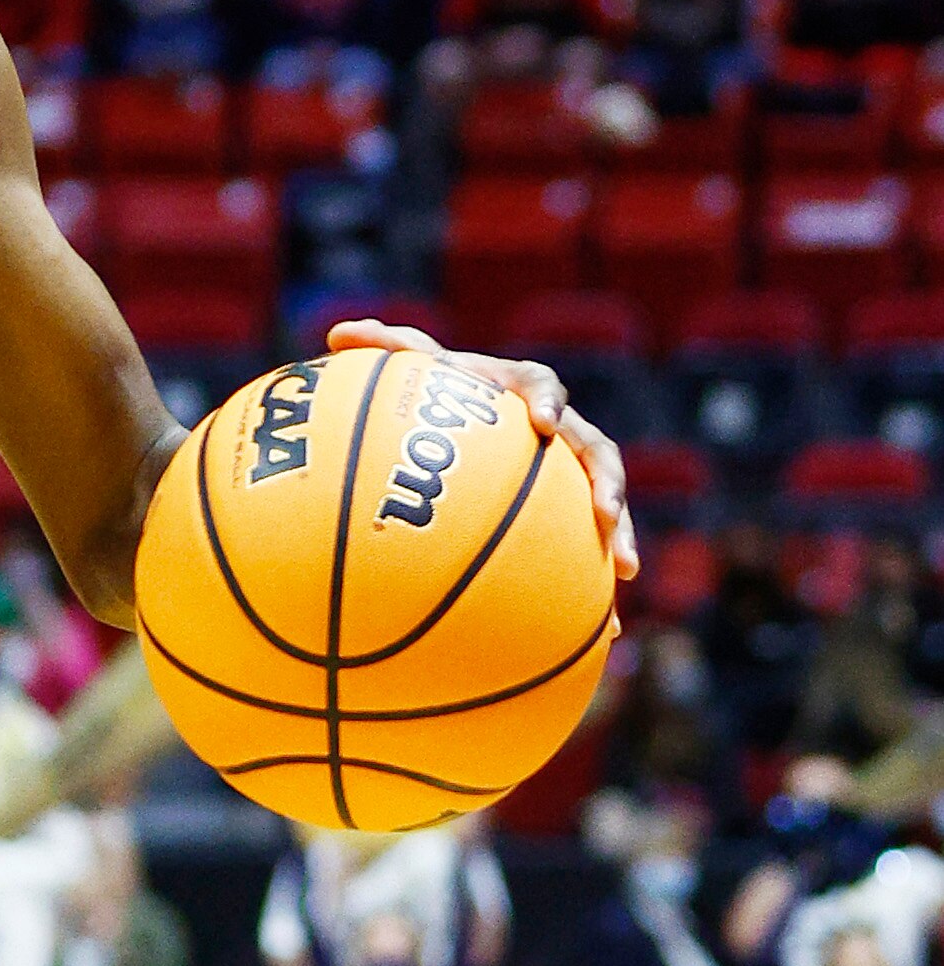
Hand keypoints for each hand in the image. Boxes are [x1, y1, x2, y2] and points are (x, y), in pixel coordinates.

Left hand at [325, 316, 637, 580]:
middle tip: (606, 514)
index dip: (545, 400)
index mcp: (517, 393)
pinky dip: (599, 592)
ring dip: (620, 536)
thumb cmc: (431, 401)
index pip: (540, 385)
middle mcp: (554, 435)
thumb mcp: (409, 378)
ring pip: (604, 505)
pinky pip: (588, 554)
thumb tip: (339, 329)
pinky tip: (607, 636)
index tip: (541, 422)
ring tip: (625, 572)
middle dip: (607, 483)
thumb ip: (384, 353)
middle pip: (595, 453)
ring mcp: (567, 479)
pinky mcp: (568, 520)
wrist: (458, 437)